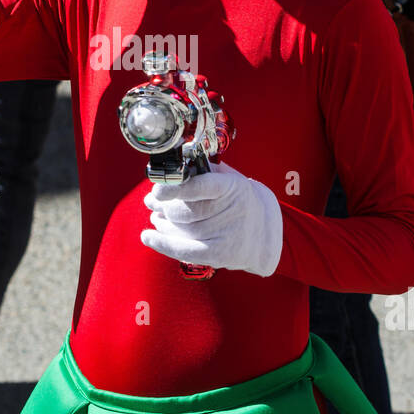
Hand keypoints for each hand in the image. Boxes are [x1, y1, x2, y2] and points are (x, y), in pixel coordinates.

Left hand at [140, 161, 282, 277]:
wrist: (265, 233)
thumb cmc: (241, 200)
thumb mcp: (229, 177)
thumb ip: (203, 168)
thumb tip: (175, 158)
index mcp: (233, 187)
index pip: (201, 187)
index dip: (175, 188)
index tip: (157, 190)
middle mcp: (231, 211)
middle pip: (184, 211)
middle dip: (163, 206)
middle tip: (152, 200)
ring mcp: (225, 235)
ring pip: (180, 229)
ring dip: (161, 221)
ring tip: (156, 215)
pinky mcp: (218, 254)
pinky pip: (184, 250)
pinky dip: (163, 243)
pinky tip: (148, 236)